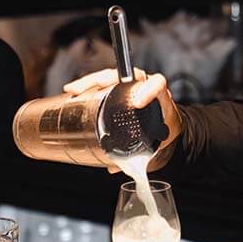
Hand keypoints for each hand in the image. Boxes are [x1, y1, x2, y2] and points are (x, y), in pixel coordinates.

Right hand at [63, 68, 182, 171]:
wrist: (169, 127)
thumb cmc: (165, 132)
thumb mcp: (157, 143)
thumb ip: (140, 157)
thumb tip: (114, 166)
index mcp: (159, 98)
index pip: (157, 84)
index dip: (148, 89)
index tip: (137, 102)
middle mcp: (144, 87)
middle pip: (127, 75)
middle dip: (109, 78)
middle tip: (97, 84)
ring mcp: (131, 86)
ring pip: (111, 76)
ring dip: (91, 81)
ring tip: (75, 89)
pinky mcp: (119, 89)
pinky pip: (103, 83)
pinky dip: (87, 86)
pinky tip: (73, 91)